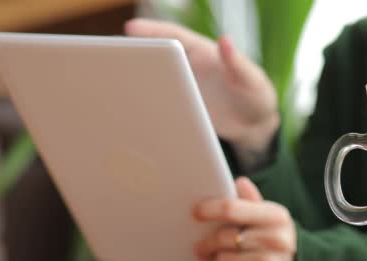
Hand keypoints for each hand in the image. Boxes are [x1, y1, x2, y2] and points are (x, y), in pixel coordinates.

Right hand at [125, 19, 278, 150]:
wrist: (255, 125)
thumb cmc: (257, 96)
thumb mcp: (252, 79)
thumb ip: (238, 63)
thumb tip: (225, 41)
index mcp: (203, 53)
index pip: (174, 37)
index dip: (153, 31)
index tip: (131, 29)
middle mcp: (188, 68)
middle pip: (157, 58)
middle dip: (134, 55)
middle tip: (108, 56)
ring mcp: (182, 89)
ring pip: (154, 82)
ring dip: (135, 82)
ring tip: (111, 84)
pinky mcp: (180, 110)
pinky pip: (159, 105)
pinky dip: (145, 106)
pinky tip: (130, 112)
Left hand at [193, 177, 295, 260]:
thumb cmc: (276, 237)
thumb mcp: (271, 216)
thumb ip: (253, 200)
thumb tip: (239, 182)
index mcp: (276, 217)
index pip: (232, 209)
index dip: (210, 210)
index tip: (196, 212)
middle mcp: (275, 240)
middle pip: (224, 237)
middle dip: (207, 242)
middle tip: (198, 245)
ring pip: (223, 259)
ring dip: (213, 259)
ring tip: (211, 258)